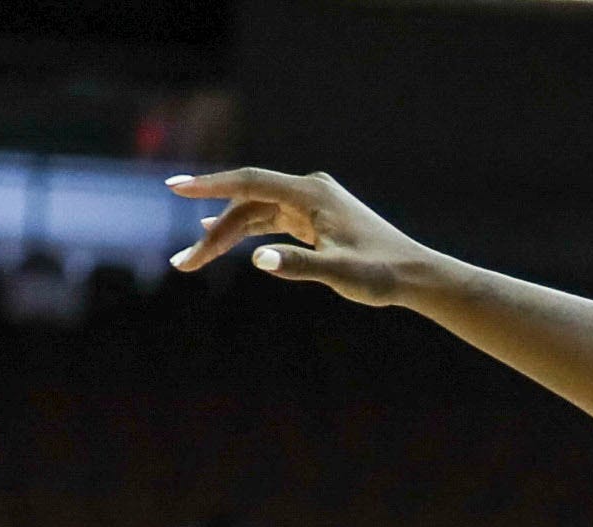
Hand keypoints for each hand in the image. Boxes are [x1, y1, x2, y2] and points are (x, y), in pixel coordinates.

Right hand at [169, 169, 441, 308]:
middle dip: (214, 232)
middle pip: (248, 204)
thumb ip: (299, 265)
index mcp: (311, 193)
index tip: (175, 188)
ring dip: (226, 236)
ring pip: (256, 214)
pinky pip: (271, 220)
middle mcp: (309, 191)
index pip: (249, 182)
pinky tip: (220, 237)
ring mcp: (311, 204)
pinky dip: (247, 231)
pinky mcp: (315, 220)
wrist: (417, 277)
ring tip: (192, 259)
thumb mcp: (341, 274)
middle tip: (184, 263)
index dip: (209, 185)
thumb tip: (260, 259)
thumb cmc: (383, 275)